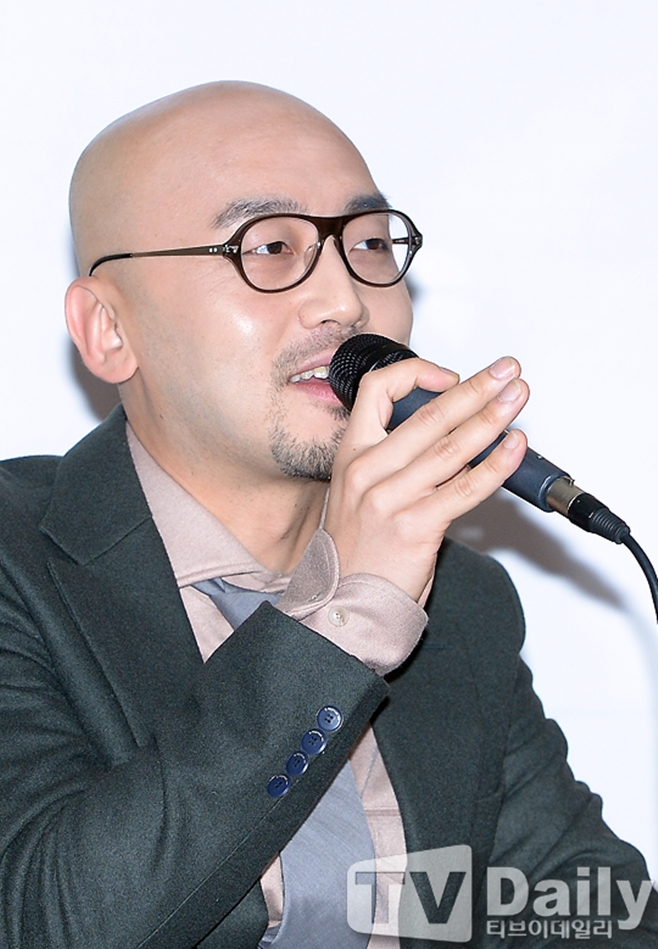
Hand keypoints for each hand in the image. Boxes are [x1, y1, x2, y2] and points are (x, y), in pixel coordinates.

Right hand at [324, 355, 528, 602]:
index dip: (416, 375)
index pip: (376, 392)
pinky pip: (464, 489)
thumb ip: (399, 463)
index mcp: (352, 456)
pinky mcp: (415, 527)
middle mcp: (367, 471)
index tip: (449, 376)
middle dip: (476, 388)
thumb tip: (459, 439)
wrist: (343, 607)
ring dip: (492, 417)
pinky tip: (514, 449)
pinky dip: (495, 466)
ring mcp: (389, 498)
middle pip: (428, 414)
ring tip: (517, 398)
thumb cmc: (358, 553)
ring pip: (451, 446)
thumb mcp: (361, 495)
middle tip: (506, 371)